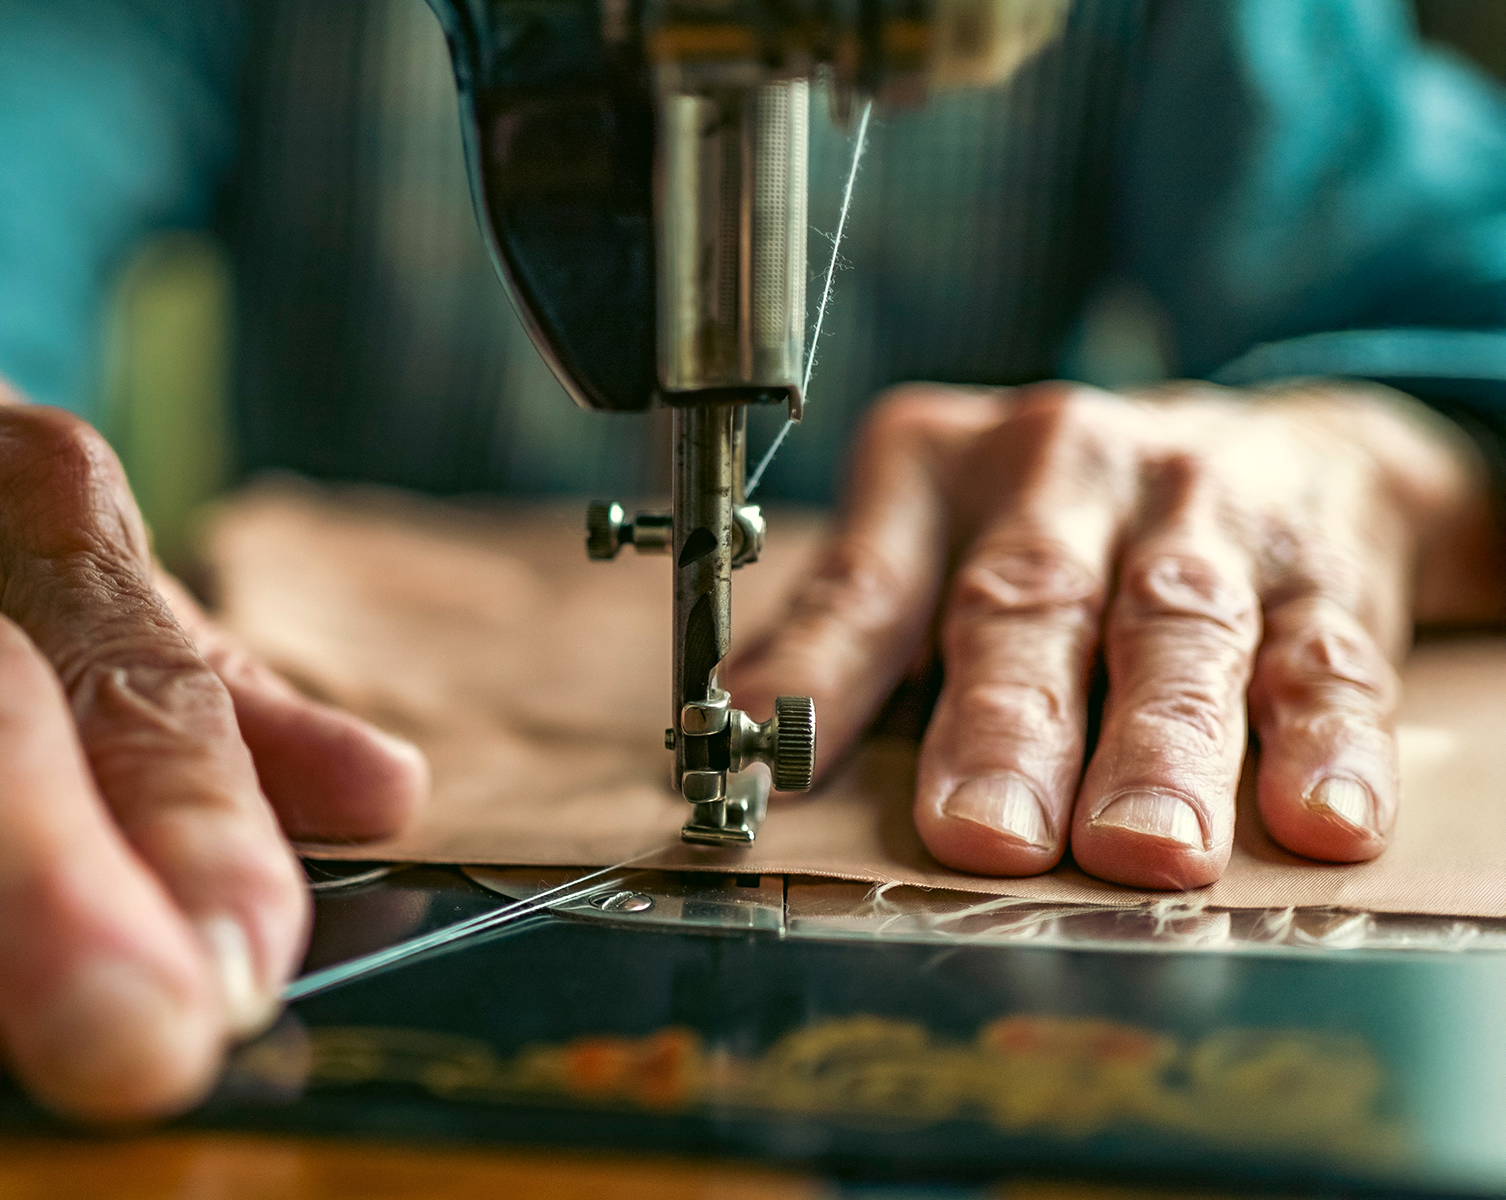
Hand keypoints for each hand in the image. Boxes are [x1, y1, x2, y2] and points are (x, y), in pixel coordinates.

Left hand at [726, 380, 1503, 887]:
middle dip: (1004, 727)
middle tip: (982, 833)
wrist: (1292, 448)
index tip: (776, 761)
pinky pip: (1324, 662)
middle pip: (1026, 603)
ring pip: (1175, 631)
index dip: (822, 672)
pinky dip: (1324, 746)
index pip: (868, 580)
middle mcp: (1066, 473)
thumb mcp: (939, 537)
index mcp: (942, 470)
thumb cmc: (1071, 524)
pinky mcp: (1326, 574)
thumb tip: (739, 739)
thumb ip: (852, 635)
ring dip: (1159, 747)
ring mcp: (1203, 516)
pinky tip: (1316, 819)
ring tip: (1142, 849)